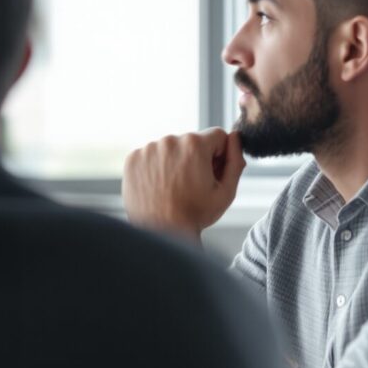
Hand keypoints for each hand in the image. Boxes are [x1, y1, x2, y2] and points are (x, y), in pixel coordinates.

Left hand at [122, 128, 245, 235]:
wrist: (161, 231)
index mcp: (194, 144)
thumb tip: (235, 137)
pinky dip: (156, 167)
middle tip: (192, 184)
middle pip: (192, 142)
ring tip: (174, 187)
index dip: (219, 155)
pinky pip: (151, 155)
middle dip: (196, 158)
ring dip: (175, 162)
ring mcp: (148, 149)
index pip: (217, 135)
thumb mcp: (226, 190)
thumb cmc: (195, 214)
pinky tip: (159, 186)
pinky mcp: (132, 158)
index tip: (211, 173)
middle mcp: (169, 140)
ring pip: (171, 148)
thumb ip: (235, 160)